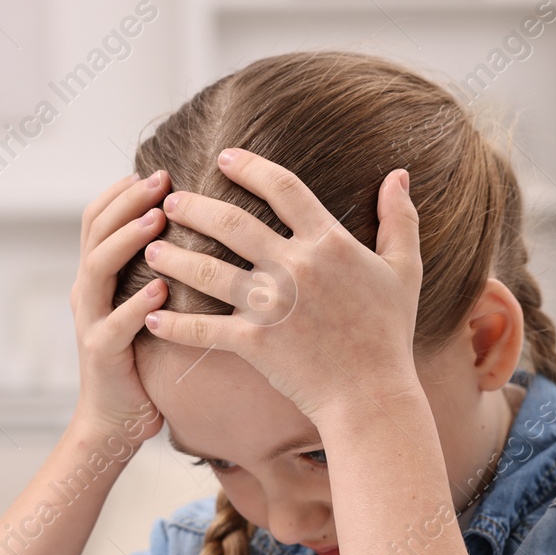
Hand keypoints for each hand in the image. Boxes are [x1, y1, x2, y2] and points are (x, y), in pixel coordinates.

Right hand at [68, 171, 170, 442]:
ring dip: (128, 239)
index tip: (158, 170)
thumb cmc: (140, 359)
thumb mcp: (143, 304)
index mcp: (96, 277)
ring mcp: (89, 322)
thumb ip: (153, 267)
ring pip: (97, 268)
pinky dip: (136, 304)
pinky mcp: (101, 354)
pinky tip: (161, 289)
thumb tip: (190, 226)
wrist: (115, 420)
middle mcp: (86, 292)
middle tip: (162, 179)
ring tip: (159, 219)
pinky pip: (114, 325)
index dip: (122, 191)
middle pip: (94, 232)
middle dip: (128, 201)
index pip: (97, 218)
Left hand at [140, 149, 422, 421]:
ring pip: (209, 271)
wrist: (372, 395)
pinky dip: (174, 324)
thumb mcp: (405, 270)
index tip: (224, 158)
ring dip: (174, 258)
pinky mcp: (255, 343)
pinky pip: (204, 329)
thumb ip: (400, 219)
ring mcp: (272, 305)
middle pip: (233, 224)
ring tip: (151, 248)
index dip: (251, 168)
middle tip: (169, 201)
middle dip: (195, 208)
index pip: (284, 188)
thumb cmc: (389, 334)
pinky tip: (151, 315)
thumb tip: (400, 175)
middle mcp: (295, 267)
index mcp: (329, 242)